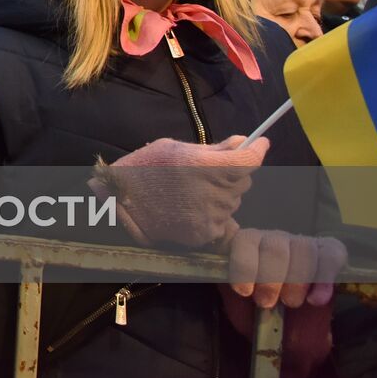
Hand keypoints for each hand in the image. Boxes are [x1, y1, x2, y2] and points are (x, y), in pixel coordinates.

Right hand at [92, 135, 267, 246]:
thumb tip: (243, 143)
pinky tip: (191, 208)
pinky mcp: (204, 234)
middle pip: (243, 182)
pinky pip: (221, 222)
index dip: (257, 150)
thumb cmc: (143, 169)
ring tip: (194, 192)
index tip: (259, 144)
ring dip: (221, 195)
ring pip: (233, 203)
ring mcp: (209, 216)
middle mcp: (211, 192)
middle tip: (210, 172)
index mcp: (204, 166)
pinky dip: (212, 214)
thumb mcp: (174, 148)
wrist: (116, 203)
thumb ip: (213, 149)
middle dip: (233, 175)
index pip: (248, 159)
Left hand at [219, 233, 344, 377]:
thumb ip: (228, 289)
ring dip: (297, 280)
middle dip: (270, 279)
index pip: (244, 240)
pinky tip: (315, 300)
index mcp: (246, 244)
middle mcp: (273, 238)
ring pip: (303, 248)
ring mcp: (300, 242)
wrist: (288, 324)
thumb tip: (228, 281)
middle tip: (266, 303)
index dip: (244, 265)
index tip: (243, 292)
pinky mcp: (326, 251)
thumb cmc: (255, 310)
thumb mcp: (236, 302)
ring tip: (290, 303)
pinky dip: (324, 279)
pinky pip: (331, 255)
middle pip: (275, 247)